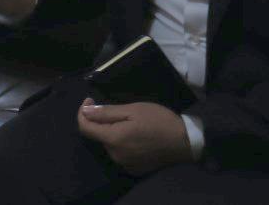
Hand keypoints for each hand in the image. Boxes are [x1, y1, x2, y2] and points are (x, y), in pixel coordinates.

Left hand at [77, 99, 192, 174]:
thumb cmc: (159, 121)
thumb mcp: (132, 110)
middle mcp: (116, 155)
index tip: (89, 99)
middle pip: (97, 136)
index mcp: (114, 140)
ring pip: (108, 144)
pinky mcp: (134, 168)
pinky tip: (133, 134)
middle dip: (100, 121)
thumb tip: (85, 111)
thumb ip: (106, 112)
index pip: (84, 128)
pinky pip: (119, 153)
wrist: (186, 142)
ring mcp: (125, 164)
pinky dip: (120, 142)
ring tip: (127, 121)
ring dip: (110, 132)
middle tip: (116, 110)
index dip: (82, 112)